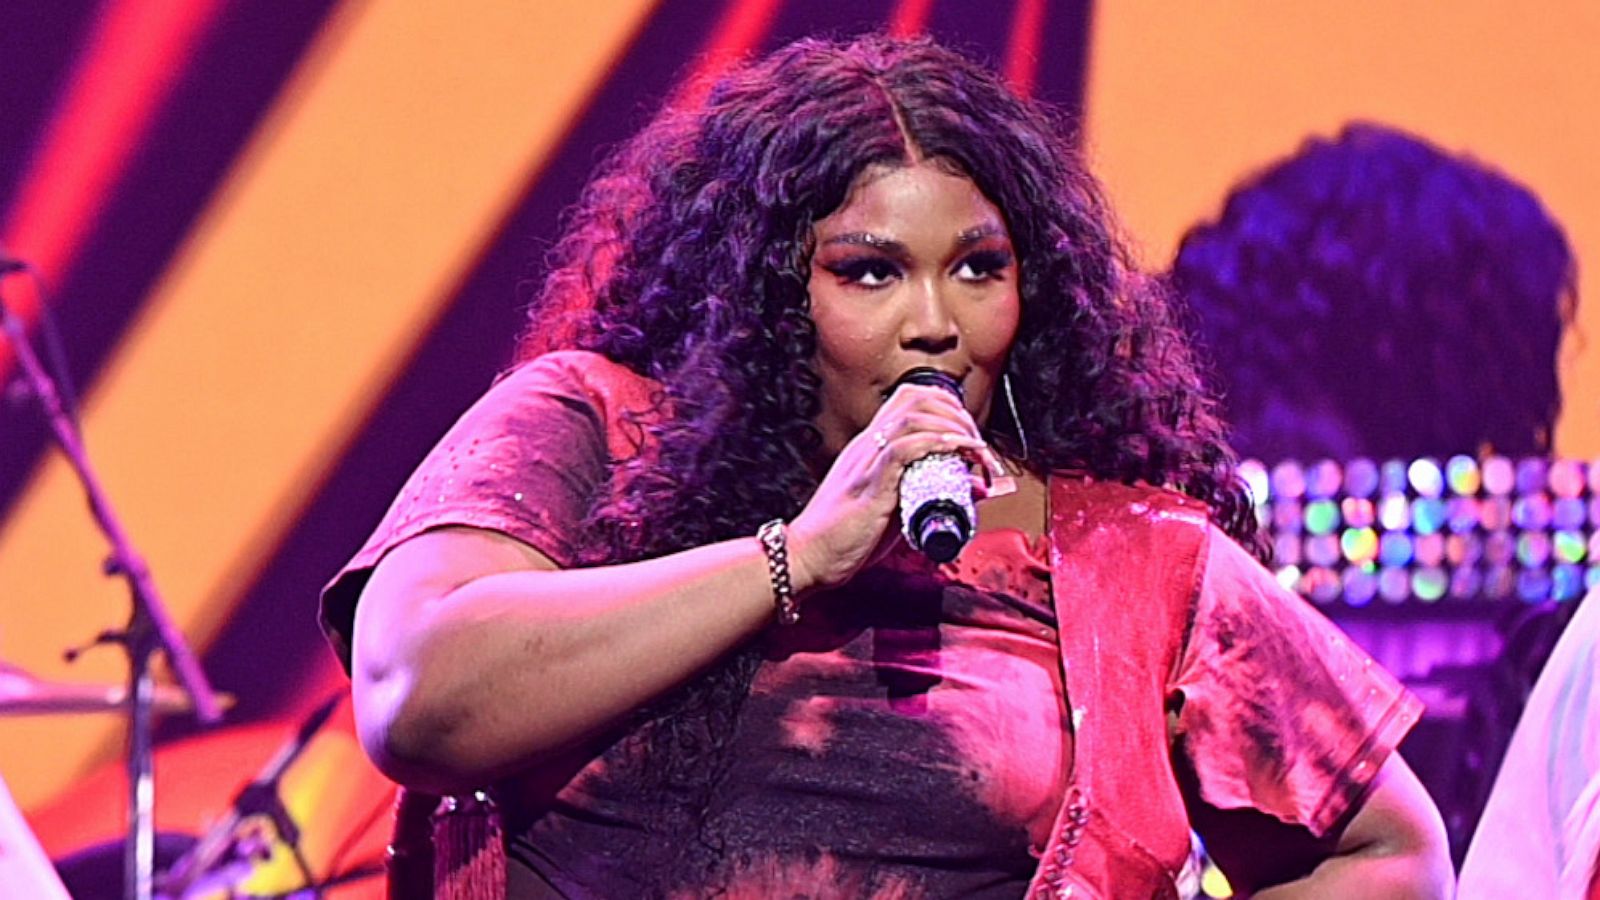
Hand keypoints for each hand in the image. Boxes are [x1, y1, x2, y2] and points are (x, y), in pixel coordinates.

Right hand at [786, 384, 1002, 591]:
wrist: (807, 556)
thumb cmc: (846, 536)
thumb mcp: (896, 507)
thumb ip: (929, 493)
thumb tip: (974, 487)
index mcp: (871, 446)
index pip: (909, 399)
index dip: (946, 404)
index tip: (968, 430)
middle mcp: (869, 445)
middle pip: (916, 398)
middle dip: (956, 412)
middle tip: (977, 442)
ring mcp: (868, 462)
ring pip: (913, 416)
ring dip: (952, 426)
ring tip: (975, 448)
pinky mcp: (869, 485)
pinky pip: (903, 449)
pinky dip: (936, 445)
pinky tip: (957, 452)